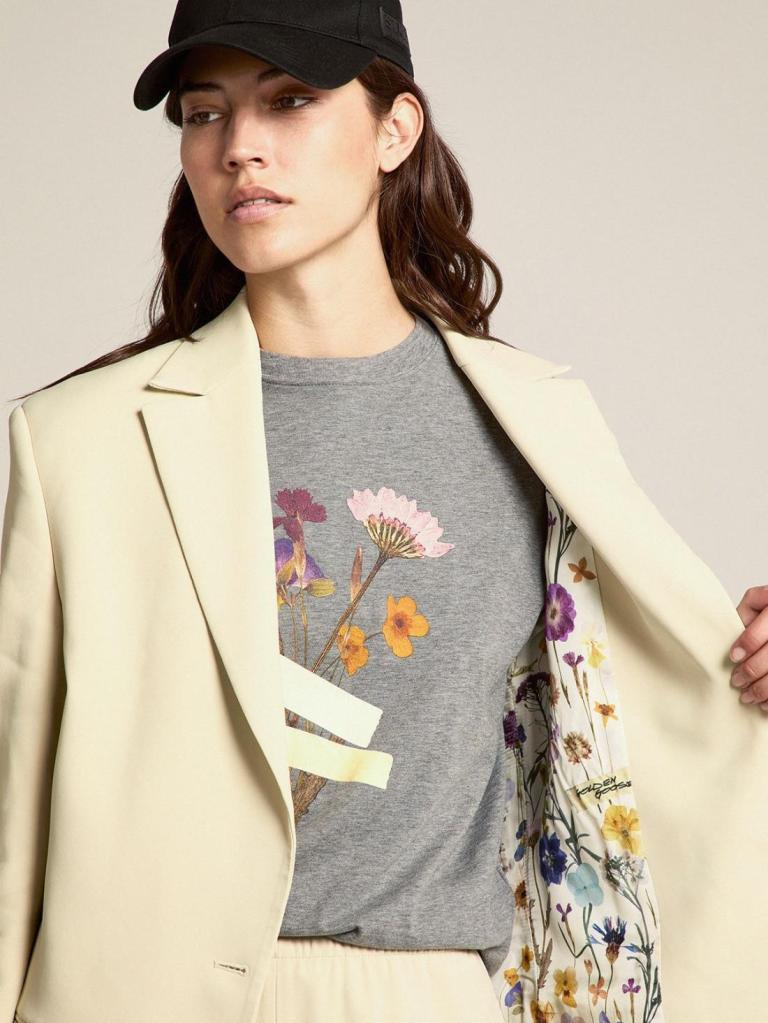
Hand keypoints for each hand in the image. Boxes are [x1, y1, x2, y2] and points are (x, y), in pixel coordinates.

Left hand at [730, 585, 767, 710]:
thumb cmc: (763, 622)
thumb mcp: (754, 609)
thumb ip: (746, 614)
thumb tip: (720, 630)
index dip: (750, 640)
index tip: (733, 657)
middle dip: (753, 669)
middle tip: (737, 681)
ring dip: (764, 688)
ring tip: (748, 696)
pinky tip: (765, 704)